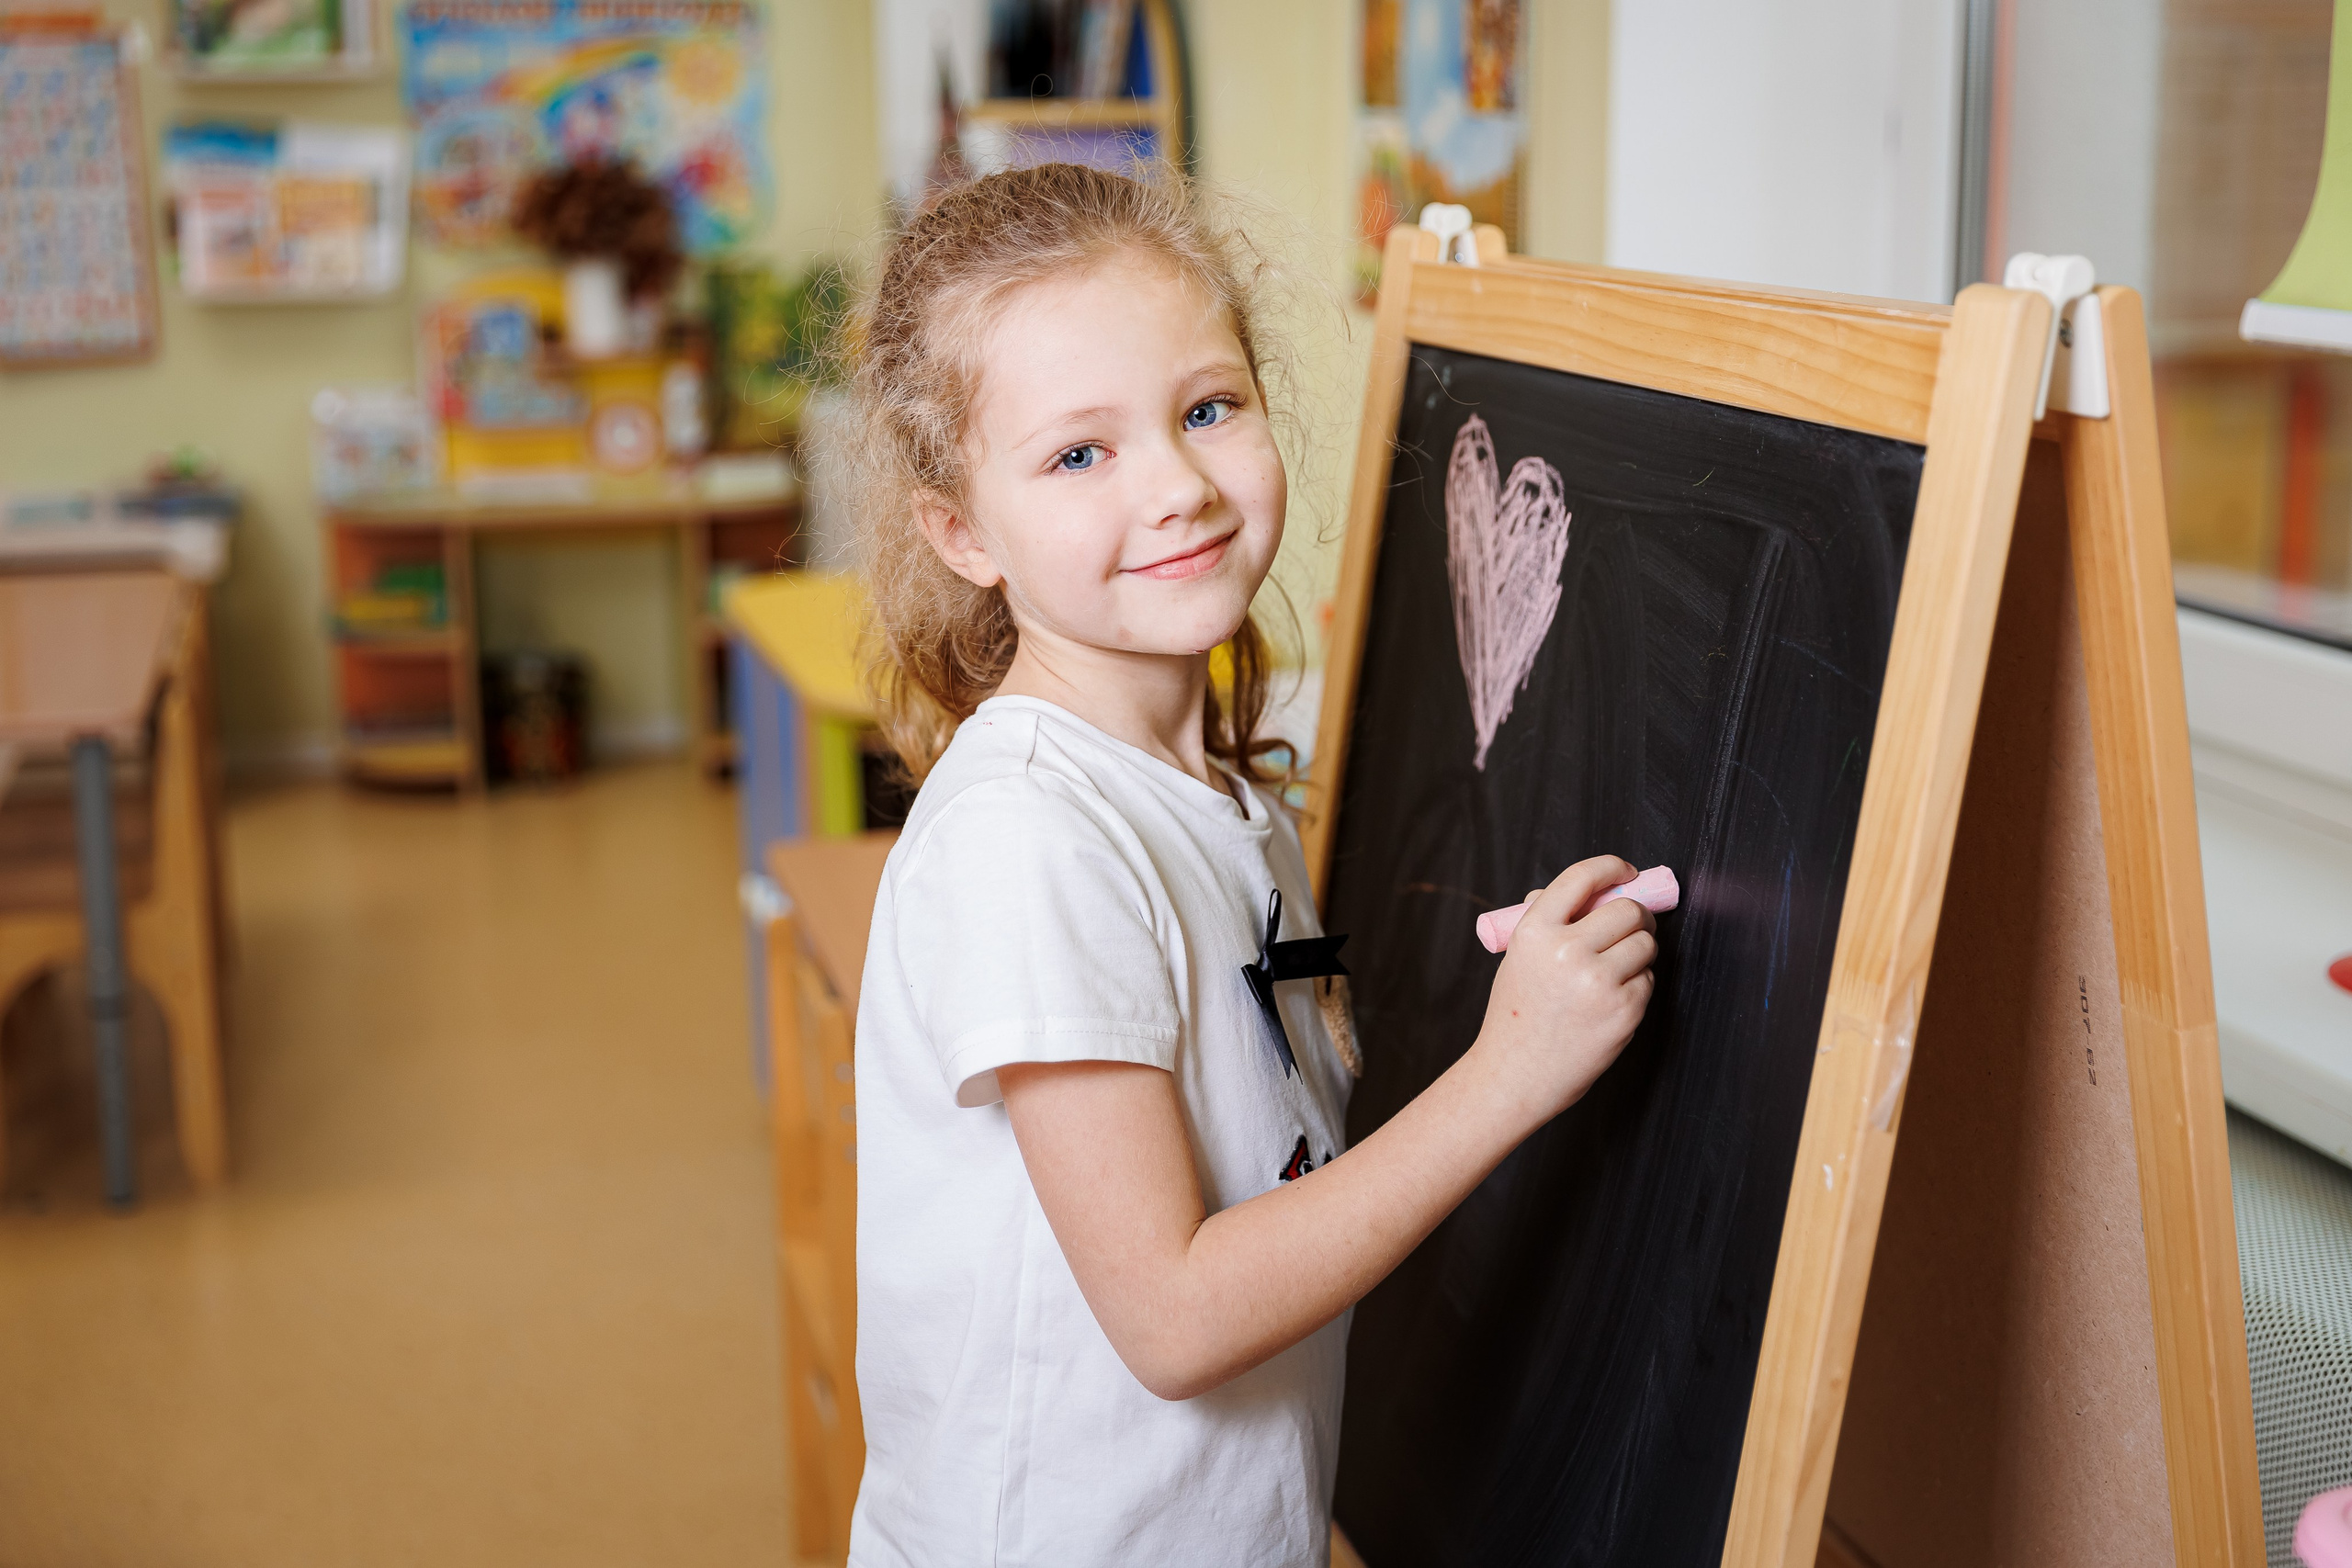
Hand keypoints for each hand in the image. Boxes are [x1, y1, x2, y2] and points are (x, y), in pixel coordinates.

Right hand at [1470, 855, 1657, 1122]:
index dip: (1612, 868)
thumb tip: (1589, 891)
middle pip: (1628, 910)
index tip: (1626, 873)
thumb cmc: (1517, 1014)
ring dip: (1638, 951)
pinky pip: (1648, 980)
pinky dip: (1636, 986)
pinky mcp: (1624, 1010)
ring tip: (1615, 970)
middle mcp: (1567, 951)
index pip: (1583, 876)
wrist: (1515, 1074)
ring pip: (1645, 944)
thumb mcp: (1518, 958)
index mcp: (1535, 931)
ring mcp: (1599, 982)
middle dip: (1637, 915)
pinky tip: (1610, 1001)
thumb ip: (1548, 922)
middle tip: (1633, 926)